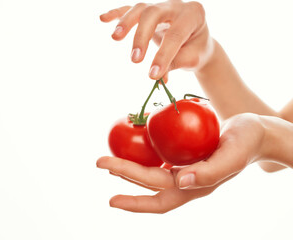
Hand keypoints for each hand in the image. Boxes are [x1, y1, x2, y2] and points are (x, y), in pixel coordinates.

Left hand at [97, 113, 265, 212]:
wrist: (254, 133)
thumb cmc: (245, 142)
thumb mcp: (233, 156)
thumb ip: (210, 173)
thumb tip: (181, 183)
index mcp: (196, 187)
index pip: (159, 195)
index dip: (135, 199)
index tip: (110, 198)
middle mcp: (186, 182)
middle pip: (149, 184)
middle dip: (124, 175)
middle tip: (99, 162)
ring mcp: (184, 170)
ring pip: (151, 175)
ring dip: (129, 170)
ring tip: (109, 163)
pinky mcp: (184, 157)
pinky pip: (159, 161)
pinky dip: (143, 158)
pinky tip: (133, 151)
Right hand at [100, 1, 213, 80]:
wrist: (196, 42)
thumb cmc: (195, 50)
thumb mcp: (193, 59)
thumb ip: (177, 63)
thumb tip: (158, 75)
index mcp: (193, 15)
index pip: (175, 35)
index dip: (163, 56)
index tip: (153, 76)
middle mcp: (176, 5)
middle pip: (154, 14)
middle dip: (142, 36)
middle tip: (134, 60)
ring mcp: (160, 6)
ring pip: (140, 8)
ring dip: (126, 22)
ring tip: (115, 38)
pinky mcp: (148, 11)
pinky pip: (130, 9)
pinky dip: (116, 14)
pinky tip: (103, 18)